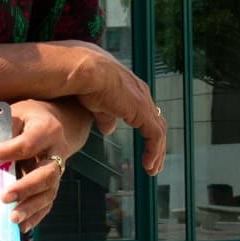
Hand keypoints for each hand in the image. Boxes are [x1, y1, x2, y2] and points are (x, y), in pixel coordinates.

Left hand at [0, 99, 87, 233]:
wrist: (59, 123)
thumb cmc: (31, 118)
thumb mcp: (19, 112)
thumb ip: (6, 127)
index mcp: (47, 131)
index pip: (28, 144)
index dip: (7, 150)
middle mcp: (57, 152)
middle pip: (45, 174)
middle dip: (25, 187)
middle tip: (4, 197)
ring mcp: (58, 171)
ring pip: (48, 192)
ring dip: (31, 207)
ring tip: (13, 218)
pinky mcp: (54, 184)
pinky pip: (48, 202)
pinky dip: (37, 216)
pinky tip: (23, 227)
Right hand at [58, 43, 166, 174]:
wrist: (81, 71)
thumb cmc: (81, 81)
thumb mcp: (95, 104)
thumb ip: (105, 116)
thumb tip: (109, 129)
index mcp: (130, 89)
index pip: (145, 113)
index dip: (146, 131)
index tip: (144, 148)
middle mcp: (141, 93)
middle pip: (156, 123)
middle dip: (156, 145)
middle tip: (153, 163)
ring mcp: (143, 101)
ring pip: (158, 131)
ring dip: (157, 152)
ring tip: (152, 169)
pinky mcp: (142, 111)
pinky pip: (155, 136)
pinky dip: (154, 152)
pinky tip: (148, 166)